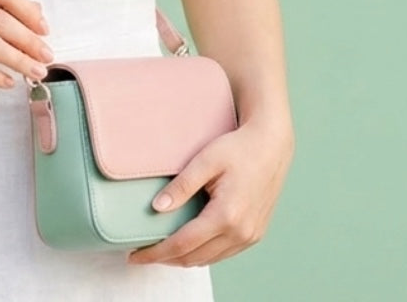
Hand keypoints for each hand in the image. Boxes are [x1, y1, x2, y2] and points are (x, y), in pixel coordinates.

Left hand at [128, 119, 293, 266]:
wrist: (271, 145)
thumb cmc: (238, 148)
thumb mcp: (205, 161)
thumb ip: (181, 186)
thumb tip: (156, 208)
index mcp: (226, 215)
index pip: (183, 244)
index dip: (156, 253)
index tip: (135, 255)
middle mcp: (240, 232)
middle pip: (194, 258)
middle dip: (166, 259)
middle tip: (142, 253)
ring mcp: (250, 236)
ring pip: (209, 259)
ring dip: (183, 258)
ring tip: (160, 250)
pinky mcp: (254, 234)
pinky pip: (223, 253)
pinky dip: (202, 253)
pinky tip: (188, 243)